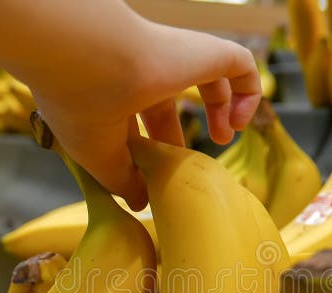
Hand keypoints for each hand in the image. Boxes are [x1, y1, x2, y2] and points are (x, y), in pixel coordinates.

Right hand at [28, 20, 260, 209]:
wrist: (90, 59)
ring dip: (219, 109)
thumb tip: (140, 202)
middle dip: (176, 136)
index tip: (150, 178)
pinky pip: (240, 65)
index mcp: (107, 90)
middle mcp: (139, 69)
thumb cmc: (84, 108)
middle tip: (185, 165)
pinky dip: (247, 92)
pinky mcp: (206, 51)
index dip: (144, 148)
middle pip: (164, 103)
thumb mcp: (99, 157)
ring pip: (206, 77)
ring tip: (225, 138)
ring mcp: (174, 58)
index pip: (128, 119)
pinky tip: (238, 124)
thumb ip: (122, 182)